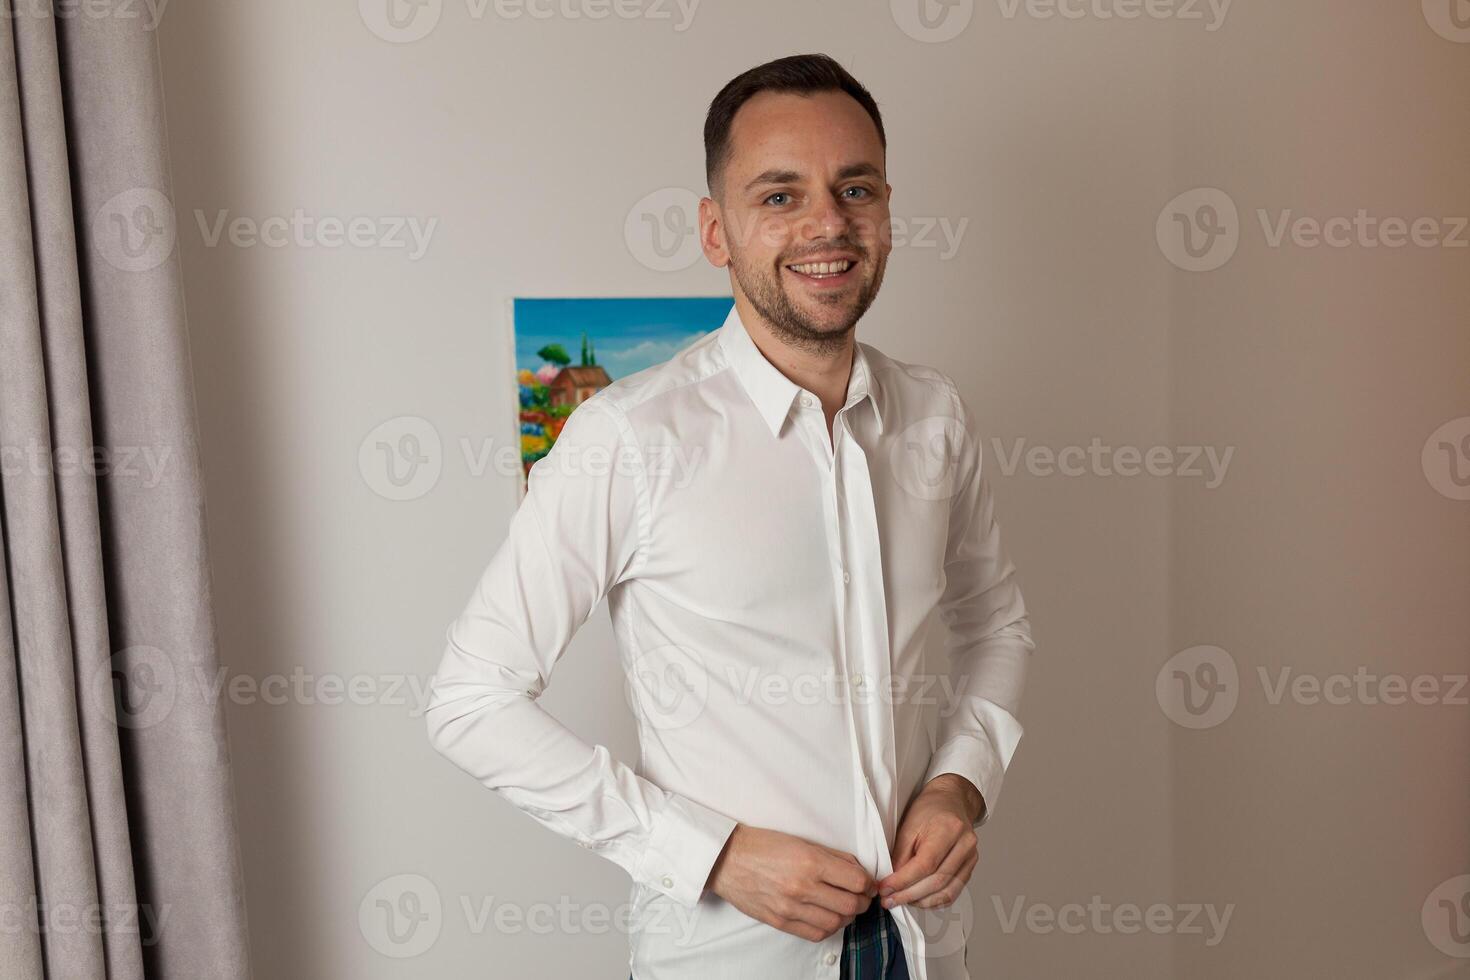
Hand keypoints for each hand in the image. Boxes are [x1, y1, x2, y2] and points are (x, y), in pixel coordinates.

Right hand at [706, 824, 877, 941]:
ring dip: (847, 917)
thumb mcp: (801, 841)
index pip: (856, 881)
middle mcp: (802, 887)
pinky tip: (827, 917)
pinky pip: (815, 934)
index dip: (868, 883)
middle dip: (862, 901)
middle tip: (860, 896)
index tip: (867, 882)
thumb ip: (833, 857)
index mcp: (810, 861)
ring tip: (843, 907)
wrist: (727, 859)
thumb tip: (859, 871)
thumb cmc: (762, 845)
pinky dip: (828, 928)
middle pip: (850, 905)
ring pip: (836, 923)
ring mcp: (790, 908)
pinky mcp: (780, 922)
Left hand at [877, 774, 982, 909]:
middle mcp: (965, 845)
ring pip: (947, 891)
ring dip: (921, 902)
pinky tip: (918, 900)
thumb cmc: (929, 809)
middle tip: (889, 900)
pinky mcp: (970, 867)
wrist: (951, 800)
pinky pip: (953, 892)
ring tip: (901, 901)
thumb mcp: (908, 825)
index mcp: (949, 829)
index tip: (885, 889)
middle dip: (909, 895)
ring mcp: (971, 858)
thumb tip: (892, 883)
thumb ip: (900, 855)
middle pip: (937, 881)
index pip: (925, 865)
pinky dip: (934, 900)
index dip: (903, 881)